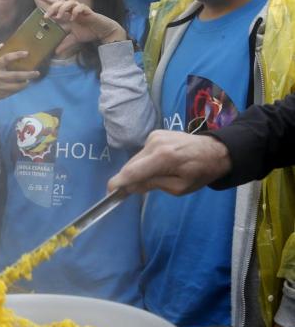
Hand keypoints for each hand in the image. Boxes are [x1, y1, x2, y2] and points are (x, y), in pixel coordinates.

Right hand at [0, 45, 38, 114]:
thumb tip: (2, 44)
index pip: (6, 59)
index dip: (17, 55)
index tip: (27, 53)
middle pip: (15, 75)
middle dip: (27, 74)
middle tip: (37, 72)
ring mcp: (1, 86)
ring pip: (17, 85)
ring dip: (25, 82)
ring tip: (31, 78)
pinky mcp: (3, 94)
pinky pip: (15, 90)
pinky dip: (21, 87)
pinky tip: (24, 84)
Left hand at [39, 0, 126, 45]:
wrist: (102, 32)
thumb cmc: (88, 32)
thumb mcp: (74, 39)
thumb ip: (65, 44)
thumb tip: (56, 52)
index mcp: (68, 14)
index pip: (56, 4)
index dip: (47, 0)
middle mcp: (73, 10)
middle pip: (60, 2)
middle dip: (52, 7)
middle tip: (47, 16)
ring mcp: (80, 9)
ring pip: (69, 2)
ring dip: (63, 8)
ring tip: (59, 16)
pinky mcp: (88, 11)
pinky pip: (81, 7)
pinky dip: (75, 11)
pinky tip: (73, 18)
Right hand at [107, 130, 231, 194]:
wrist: (215, 150)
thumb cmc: (200, 172)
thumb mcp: (178, 187)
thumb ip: (153, 185)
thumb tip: (131, 187)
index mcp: (164, 158)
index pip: (133, 171)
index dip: (119, 182)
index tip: (110, 191)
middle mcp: (155, 143)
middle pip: (131, 165)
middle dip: (128, 179)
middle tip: (128, 192)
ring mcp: (154, 136)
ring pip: (136, 159)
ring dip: (137, 170)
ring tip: (152, 176)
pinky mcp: (155, 134)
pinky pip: (142, 152)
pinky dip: (144, 161)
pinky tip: (157, 164)